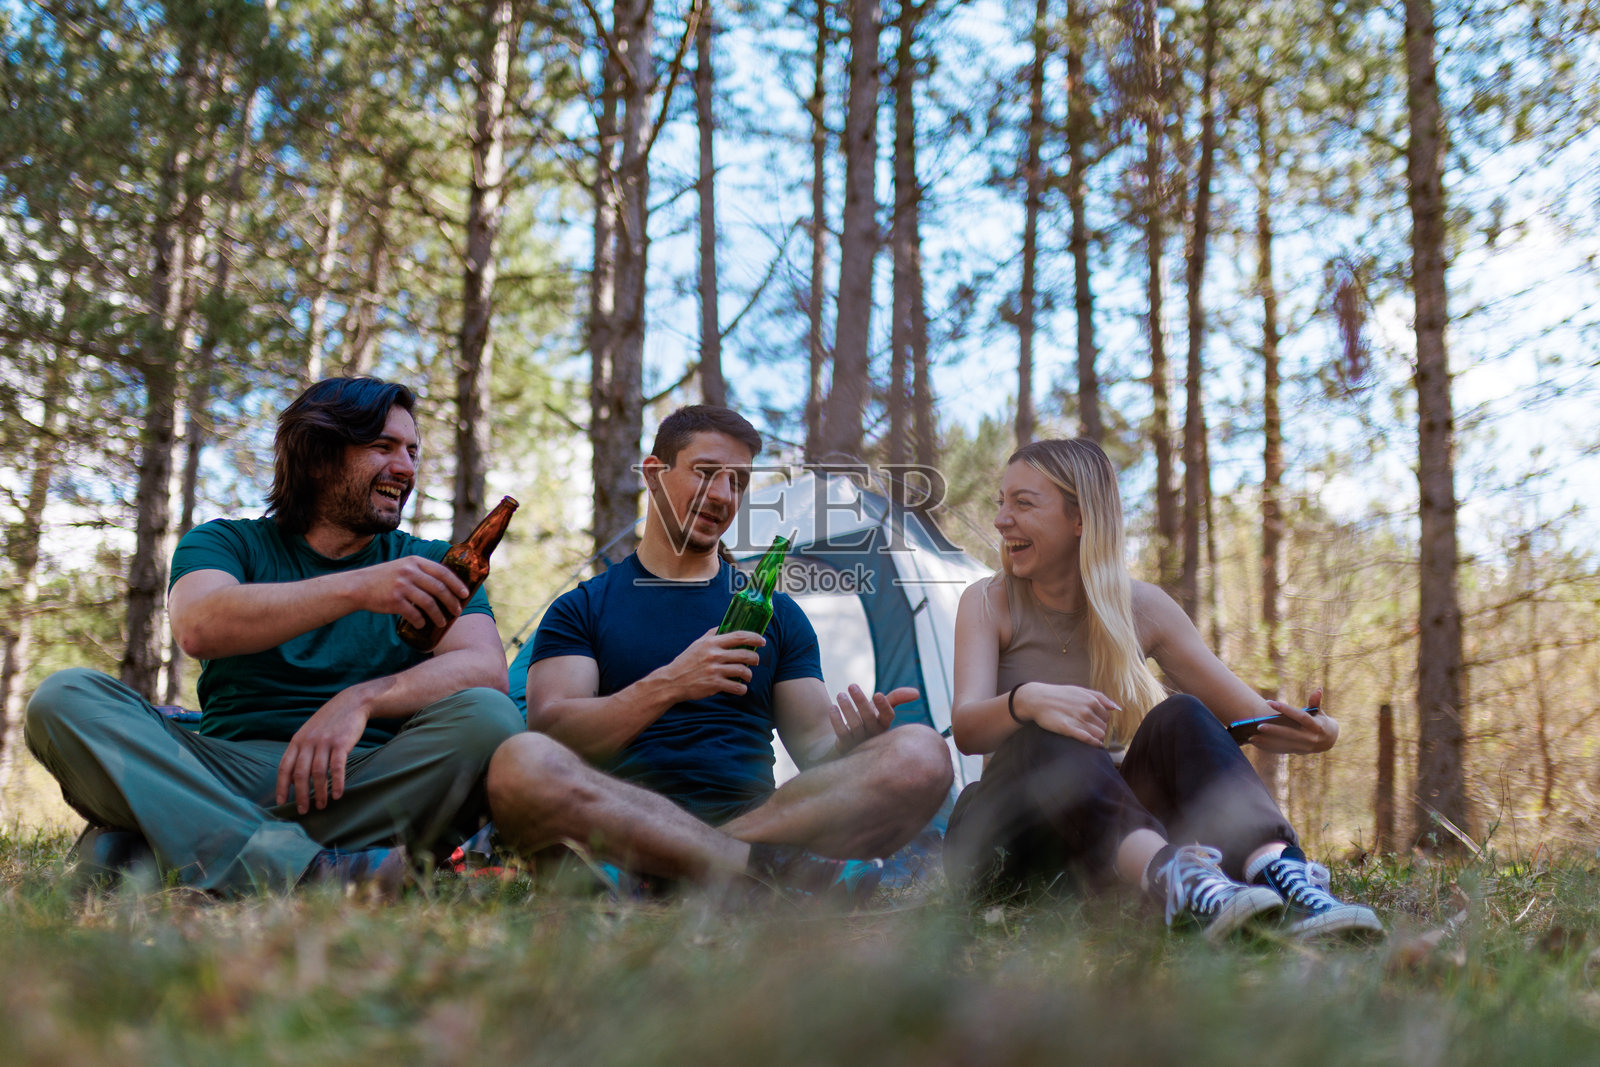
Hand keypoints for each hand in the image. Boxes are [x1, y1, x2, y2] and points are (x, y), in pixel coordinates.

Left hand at [275, 688, 371, 812]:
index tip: (282, 803)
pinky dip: (337, 783)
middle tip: (303, 810)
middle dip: (301, 795)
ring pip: (318, 773)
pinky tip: (337, 795)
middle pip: (300, 774)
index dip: (281, 786)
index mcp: (297, 741)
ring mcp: (325, 742)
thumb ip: (300, 752)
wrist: (351, 703)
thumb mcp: (309, 733)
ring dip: (319, 792)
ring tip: (321, 805)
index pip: (284, 767)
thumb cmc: (329, 722)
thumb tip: (292, 779)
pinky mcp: (342, 743)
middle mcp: (308, 742)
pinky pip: (337, 767)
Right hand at [348, 557, 469, 630]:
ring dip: (438, 616)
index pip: (443, 572)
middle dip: (451, 602)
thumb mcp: (403, 566)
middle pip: (439, 589)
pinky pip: (414, 614)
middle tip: (457, 611)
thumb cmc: (385, 578)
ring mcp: (402, 586)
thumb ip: (422, 572)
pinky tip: (422, 625)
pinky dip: (420, 621)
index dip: (457, 584)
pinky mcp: (394, 600)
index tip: (465, 594)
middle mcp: (410, 572)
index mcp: (415, 561)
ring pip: (429, 603)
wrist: (358, 586)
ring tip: (441, 623)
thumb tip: (447, 586)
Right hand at [657, 628, 764, 701]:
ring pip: (743, 671)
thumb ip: (712, 635)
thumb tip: (726, 625)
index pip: (739, 636)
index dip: (754, 638)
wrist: (672, 681)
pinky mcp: (714, 685)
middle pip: (745, 654)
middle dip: (754, 658)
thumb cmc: (686, 661)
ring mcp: (715, 670)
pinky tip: (740, 688)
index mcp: (711, 643)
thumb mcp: (697, 644)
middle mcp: (714, 655)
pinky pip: (736, 687)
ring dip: (749, 674)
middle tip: (755, 661)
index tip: (762, 641)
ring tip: (747, 676)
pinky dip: (742, 688)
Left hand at [830, 684, 919, 754]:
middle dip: (860, 701)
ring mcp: (860, 743)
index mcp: (884, 725)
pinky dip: (837, 721)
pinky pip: (842, 734)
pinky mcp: (846, 747)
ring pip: (855, 726)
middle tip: (851, 685)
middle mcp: (874, 735)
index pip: (888, 716)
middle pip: (868, 718)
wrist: (851, 742)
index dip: (884, 706)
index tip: (877, 694)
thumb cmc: (870, 720)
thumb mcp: (882, 708)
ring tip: (840, 695)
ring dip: (847, 709)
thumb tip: (917, 693)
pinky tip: (833, 708)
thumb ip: (897, 698)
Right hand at [1013, 682, 1118, 746]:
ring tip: (1089, 738)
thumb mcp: (1080, 690)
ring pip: (1099, 734)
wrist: (1038, 699)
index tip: (1092, 724)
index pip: (1106, 717)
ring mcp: (1078, 719)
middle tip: (1088, 731)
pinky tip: (1094, 744)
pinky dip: (1094, 743)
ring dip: (1097, 738)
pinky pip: (1088, 739)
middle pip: (1104, 727)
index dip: (1100, 722)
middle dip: (1098, 730)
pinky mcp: (1069, 729)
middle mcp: (1087, 709)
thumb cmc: (1059, 695)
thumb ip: (1100, 697)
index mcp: (1091, 700)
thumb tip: (1116, 708)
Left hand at [1250, 688, 1338, 753]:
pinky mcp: (1298, 752)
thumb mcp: (1320, 712)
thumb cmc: (1320, 721)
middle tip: (1258, 725)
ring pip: (1284, 744)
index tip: (1270, 702)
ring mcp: (1304, 747)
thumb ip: (1316, 702)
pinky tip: (1256, 743)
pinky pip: (1281, 750)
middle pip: (1290, 733)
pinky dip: (1269, 747)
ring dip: (1268, 741)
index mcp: (1316, 726)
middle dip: (1274, 730)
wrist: (1329, 741)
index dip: (1285, 709)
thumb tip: (1318, 689)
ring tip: (1252, 737)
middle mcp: (1311, 738)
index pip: (1299, 716)